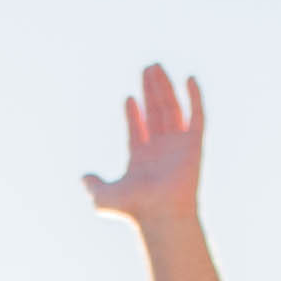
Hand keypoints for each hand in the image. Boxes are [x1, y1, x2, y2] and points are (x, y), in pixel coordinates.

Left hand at [81, 64, 205, 229]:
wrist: (161, 213)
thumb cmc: (135, 209)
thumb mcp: (104, 197)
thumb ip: (94, 185)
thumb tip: (84, 178)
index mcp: (141, 159)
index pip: (138, 130)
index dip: (133, 114)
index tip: (129, 97)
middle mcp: (160, 150)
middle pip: (155, 113)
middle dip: (150, 91)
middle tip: (146, 69)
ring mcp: (178, 145)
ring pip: (171, 108)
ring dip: (164, 87)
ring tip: (155, 67)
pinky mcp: (194, 143)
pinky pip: (197, 115)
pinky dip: (194, 97)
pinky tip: (188, 79)